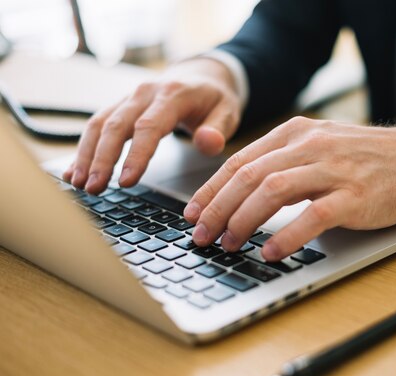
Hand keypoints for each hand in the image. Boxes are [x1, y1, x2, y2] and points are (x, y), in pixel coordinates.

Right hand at [63, 59, 241, 194]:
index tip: (127, 181)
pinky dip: (84, 148)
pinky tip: (75, 171)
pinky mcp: (121, 105)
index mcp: (173, 95)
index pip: (149, 126)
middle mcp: (146, 93)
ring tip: (78, 183)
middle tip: (94, 187)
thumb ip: (218, 129)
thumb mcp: (228, 111)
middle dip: (102, 158)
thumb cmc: (215, 98)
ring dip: (86, 154)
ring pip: (100, 123)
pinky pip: (97, 124)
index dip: (136, 154)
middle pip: (117, 125)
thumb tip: (207, 142)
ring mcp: (130, 97)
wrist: (202, 75)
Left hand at [183, 117, 395, 260]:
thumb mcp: (319, 145)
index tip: (193, 213)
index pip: (240, 161)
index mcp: (296, 133)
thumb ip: (282, 161)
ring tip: (229, 244)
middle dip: (218, 209)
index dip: (210, 189)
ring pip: (272, 191)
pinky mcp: (354, 196)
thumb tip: (239, 191)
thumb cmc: (365, 157)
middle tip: (201, 236)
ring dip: (243, 221)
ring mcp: (333, 170)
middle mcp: (310, 146)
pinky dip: (286, 235)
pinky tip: (271, 252)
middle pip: (249, 176)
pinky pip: (312, 216)